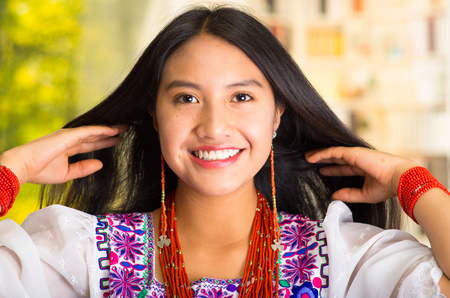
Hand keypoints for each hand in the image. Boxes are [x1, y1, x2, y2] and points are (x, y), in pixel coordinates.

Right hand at [0, 125, 128, 184]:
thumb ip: (83, 168)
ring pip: (94, 131)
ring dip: (109, 129)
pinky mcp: (68, 135)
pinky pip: (88, 131)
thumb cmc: (39, 171)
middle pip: (94, 135)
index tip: (116, 140)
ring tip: (124, 127)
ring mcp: (68, 136)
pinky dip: (101, 130)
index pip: (90, 144)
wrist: (22, 168)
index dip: (103, 142)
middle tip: (125, 130)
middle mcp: (69, 139)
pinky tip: (112, 130)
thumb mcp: (67, 173)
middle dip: (109, 133)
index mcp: (68, 148)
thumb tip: (101, 164)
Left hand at [305, 146, 417, 203]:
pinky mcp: (352, 152)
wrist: (398, 179)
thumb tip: (334, 196)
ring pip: (332, 153)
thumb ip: (349, 194)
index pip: (344, 167)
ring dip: (319, 155)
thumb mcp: (364, 194)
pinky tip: (311, 157)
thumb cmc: (387, 187)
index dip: (332, 168)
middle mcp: (358, 159)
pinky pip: (333, 152)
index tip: (321, 170)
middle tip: (309, 161)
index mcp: (363, 168)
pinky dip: (321, 154)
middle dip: (323, 159)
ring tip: (306, 157)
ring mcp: (355, 154)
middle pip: (336, 158)